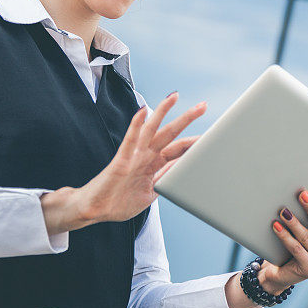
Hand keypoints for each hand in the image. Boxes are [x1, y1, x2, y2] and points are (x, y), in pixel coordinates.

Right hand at [80, 92, 206, 222]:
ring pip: (151, 129)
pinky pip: (130, 140)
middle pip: (170, 133)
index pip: (178, 149)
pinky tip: (143, 112)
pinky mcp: (121, 160)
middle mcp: (145, 155)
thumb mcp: (150, 193)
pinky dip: (136, 125)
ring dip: (162, 112)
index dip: (195, 142)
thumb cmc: (118, 202)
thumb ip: (165, 180)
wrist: (94, 210)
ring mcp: (133, 156)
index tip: (212, 136)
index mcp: (153, 164)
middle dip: (187, 119)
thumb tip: (182, 169)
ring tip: (174, 96)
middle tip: (203, 105)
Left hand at [258, 181, 307, 293]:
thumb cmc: (295, 241)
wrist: (282, 271)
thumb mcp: (305, 226)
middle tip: (302, 194)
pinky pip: (296, 249)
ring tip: (283, 211)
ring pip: (307, 237)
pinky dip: (285, 237)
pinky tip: (276, 226)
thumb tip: (301, 190)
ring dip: (294, 222)